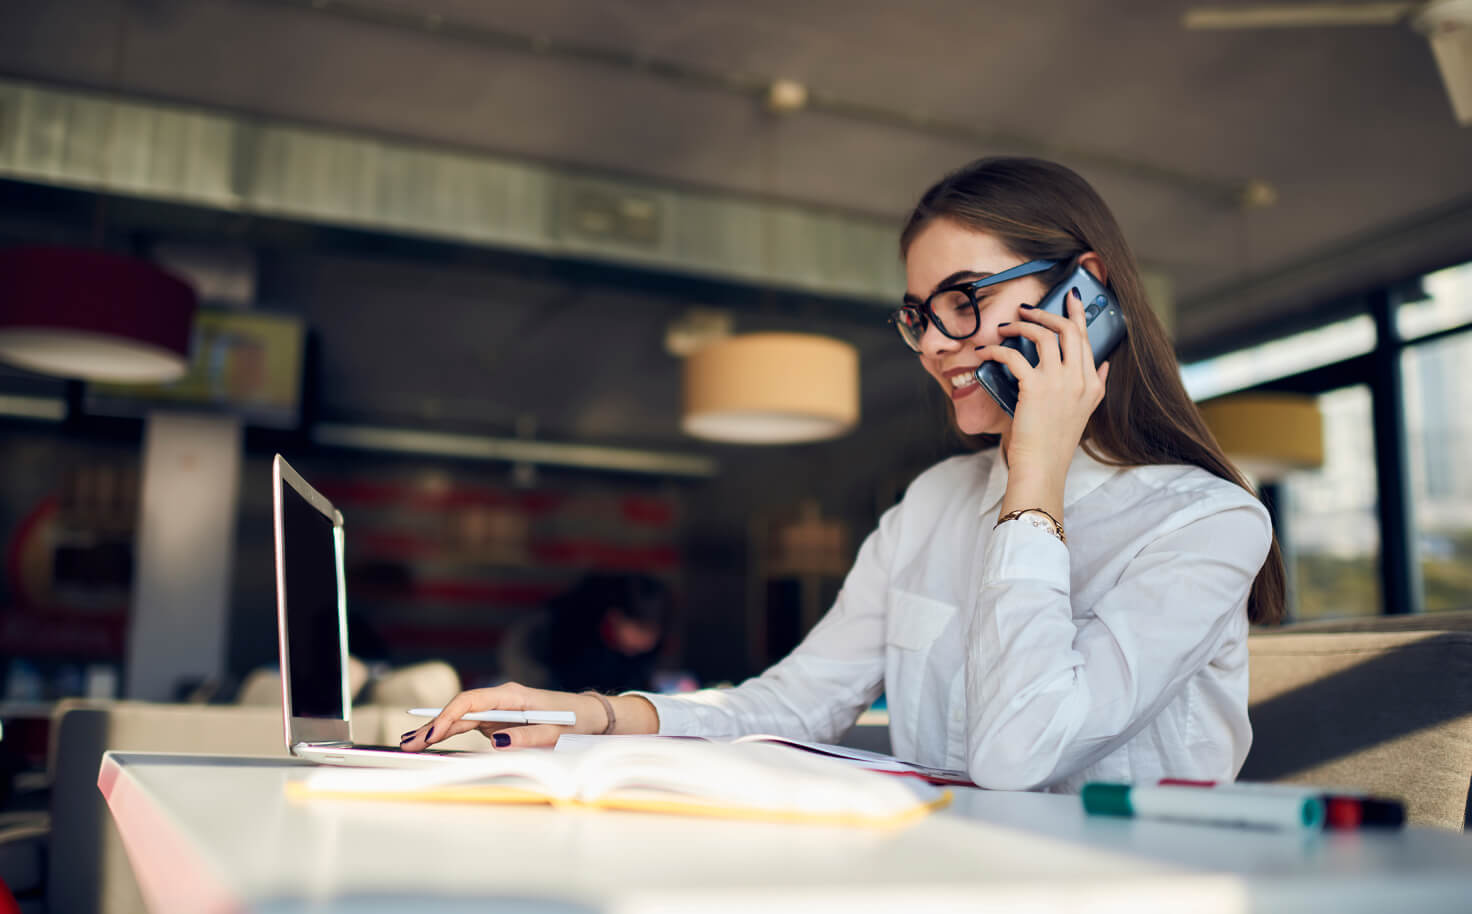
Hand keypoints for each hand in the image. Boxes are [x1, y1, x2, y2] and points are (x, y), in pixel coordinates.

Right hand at [399, 682, 656, 750]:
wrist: (590, 715)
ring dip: (435, 730)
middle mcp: (501, 699)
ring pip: (460, 718)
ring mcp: (498, 709)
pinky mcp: (498, 719)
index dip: (448, 717)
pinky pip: (468, 725)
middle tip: (407, 743)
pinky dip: (448, 732)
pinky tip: (428, 738)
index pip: (472, 702)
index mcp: (513, 696)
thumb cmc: (575, 721)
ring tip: (408, 742)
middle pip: (460, 710)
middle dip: (433, 726)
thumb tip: (495, 742)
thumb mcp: (557, 732)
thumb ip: (528, 737)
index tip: (432, 734)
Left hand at [976, 290, 1109, 487]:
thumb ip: (1096, 386)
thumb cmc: (1054, 442)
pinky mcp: (1035, 387)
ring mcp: (1060, 382)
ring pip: (1044, 335)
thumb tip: (1103, 365)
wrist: (1043, 467)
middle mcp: (1080, 379)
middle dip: (1047, 312)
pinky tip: (985, 352)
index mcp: (1092, 384)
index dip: (1077, 314)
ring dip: (1021, 325)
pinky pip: (1014, 355)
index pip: (1087, 339)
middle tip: (1027, 308)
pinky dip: (996, 350)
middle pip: (1068, 330)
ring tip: (1006, 327)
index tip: (1070, 297)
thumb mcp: (1085, 412)